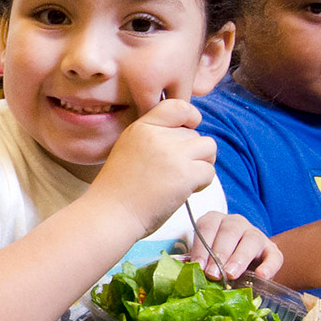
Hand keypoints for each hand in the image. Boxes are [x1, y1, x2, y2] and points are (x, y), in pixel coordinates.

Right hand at [89, 98, 219, 235]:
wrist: (111, 214)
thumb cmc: (118, 189)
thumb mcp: (129, 149)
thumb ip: (154, 137)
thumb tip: (187, 135)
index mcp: (141, 127)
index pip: (177, 106)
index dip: (190, 116)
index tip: (188, 130)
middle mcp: (157, 136)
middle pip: (195, 134)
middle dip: (191, 153)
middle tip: (175, 172)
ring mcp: (172, 154)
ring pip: (208, 148)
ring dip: (202, 164)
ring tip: (185, 179)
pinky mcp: (184, 175)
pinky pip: (209, 170)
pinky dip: (202, 183)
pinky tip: (185, 192)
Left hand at [187, 210, 283, 280]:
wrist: (243, 268)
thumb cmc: (217, 263)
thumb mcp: (205, 260)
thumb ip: (199, 264)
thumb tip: (189, 275)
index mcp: (216, 221)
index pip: (208, 227)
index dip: (201, 247)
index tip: (198, 266)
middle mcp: (236, 223)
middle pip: (229, 232)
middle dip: (220, 254)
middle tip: (213, 274)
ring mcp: (256, 235)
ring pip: (251, 240)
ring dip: (240, 258)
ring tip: (231, 275)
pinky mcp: (272, 251)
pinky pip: (273, 256)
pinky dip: (268, 266)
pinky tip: (261, 276)